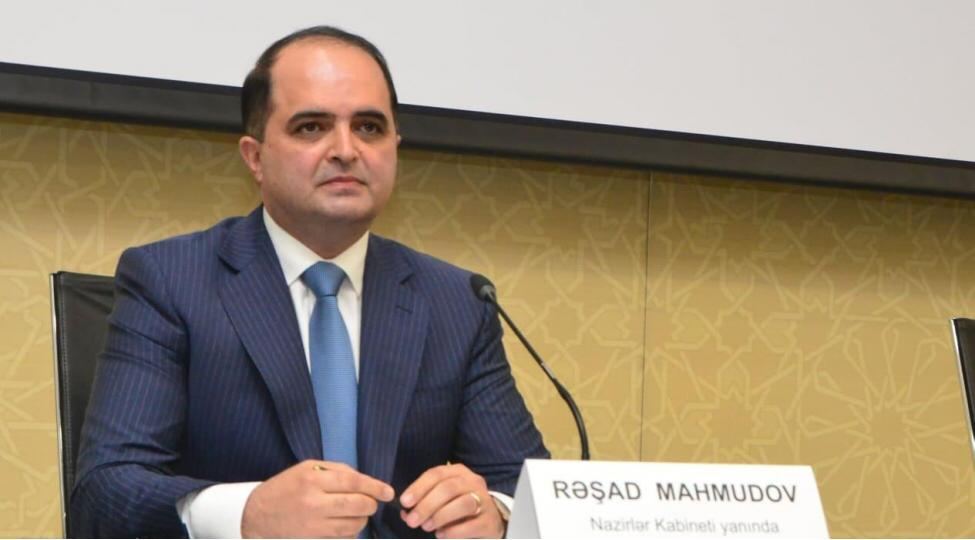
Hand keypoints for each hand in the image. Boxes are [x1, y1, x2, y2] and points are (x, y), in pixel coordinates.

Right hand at [241, 460, 393, 537]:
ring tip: (357, 513)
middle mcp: (314, 502)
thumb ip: (336, 471)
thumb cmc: (285, 487)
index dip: (375, 487)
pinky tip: (345, 525)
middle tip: (371, 502)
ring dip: (362, 519)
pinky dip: (350, 533)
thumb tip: (364, 481)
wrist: (256, 514)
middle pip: (357, 505)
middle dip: (371, 504)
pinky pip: (342, 538)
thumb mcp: (306, 468)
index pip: (353, 482)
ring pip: (353, 525)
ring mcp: (313, 525)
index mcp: (313, 479)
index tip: (388, 492)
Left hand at [399, 464, 504, 538]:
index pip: (436, 474)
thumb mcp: (442, 497)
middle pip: (449, 488)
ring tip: (427, 527)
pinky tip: (441, 534)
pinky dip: (453, 531)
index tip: (405, 502)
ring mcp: (484, 501)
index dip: (419, 487)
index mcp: (458, 472)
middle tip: (412, 521)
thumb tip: (406, 512)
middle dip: (427, 505)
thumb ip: (424, 501)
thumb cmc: (459, 506)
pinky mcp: (490, 521)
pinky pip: (471, 525)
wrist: (490, 519)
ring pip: (463, 504)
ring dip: (440, 516)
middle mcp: (473, 482)